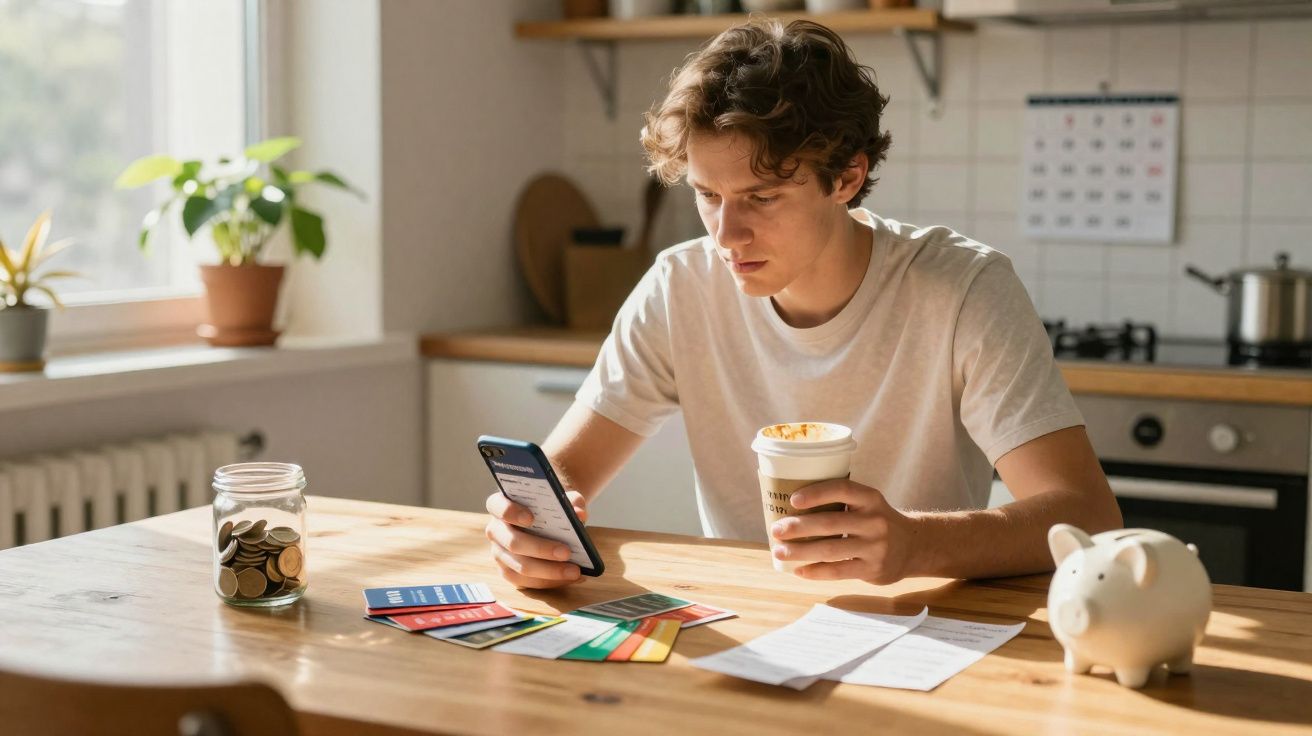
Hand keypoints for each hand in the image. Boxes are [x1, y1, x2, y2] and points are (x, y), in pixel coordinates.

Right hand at [485, 490, 588, 588]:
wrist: (546, 519)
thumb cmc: (550, 505)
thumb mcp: (562, 496)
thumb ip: (571, 500)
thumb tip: (579, 514)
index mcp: (500, 505)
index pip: (498, 506)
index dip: (511, 512)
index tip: (531, 518)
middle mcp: (495, 530)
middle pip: (513, 543)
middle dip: (541, 549)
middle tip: (567, 552)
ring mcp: (499, 553)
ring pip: (521, 567)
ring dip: (550, 571)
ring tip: (574, 571)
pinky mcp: (508, 572)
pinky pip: (527, 582)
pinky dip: (550, 581)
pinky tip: (570, 577)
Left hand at [769, 479, 923, 584]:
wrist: (913, 546)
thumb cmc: (876, 521)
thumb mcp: (868, 504)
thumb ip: (840, 503)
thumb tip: (791, 507)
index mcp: (871, 498)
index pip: (842, 490)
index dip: (817, 493)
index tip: (793, 499)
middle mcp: (875, 521)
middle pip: (830, 523)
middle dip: (799, 527)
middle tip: (776, 530)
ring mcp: (875, 547)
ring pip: (830, 550)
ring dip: (801, 551)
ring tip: (780, 552)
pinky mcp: (872, 569)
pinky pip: (838, 571)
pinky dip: (815, 571)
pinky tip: (798, 570)